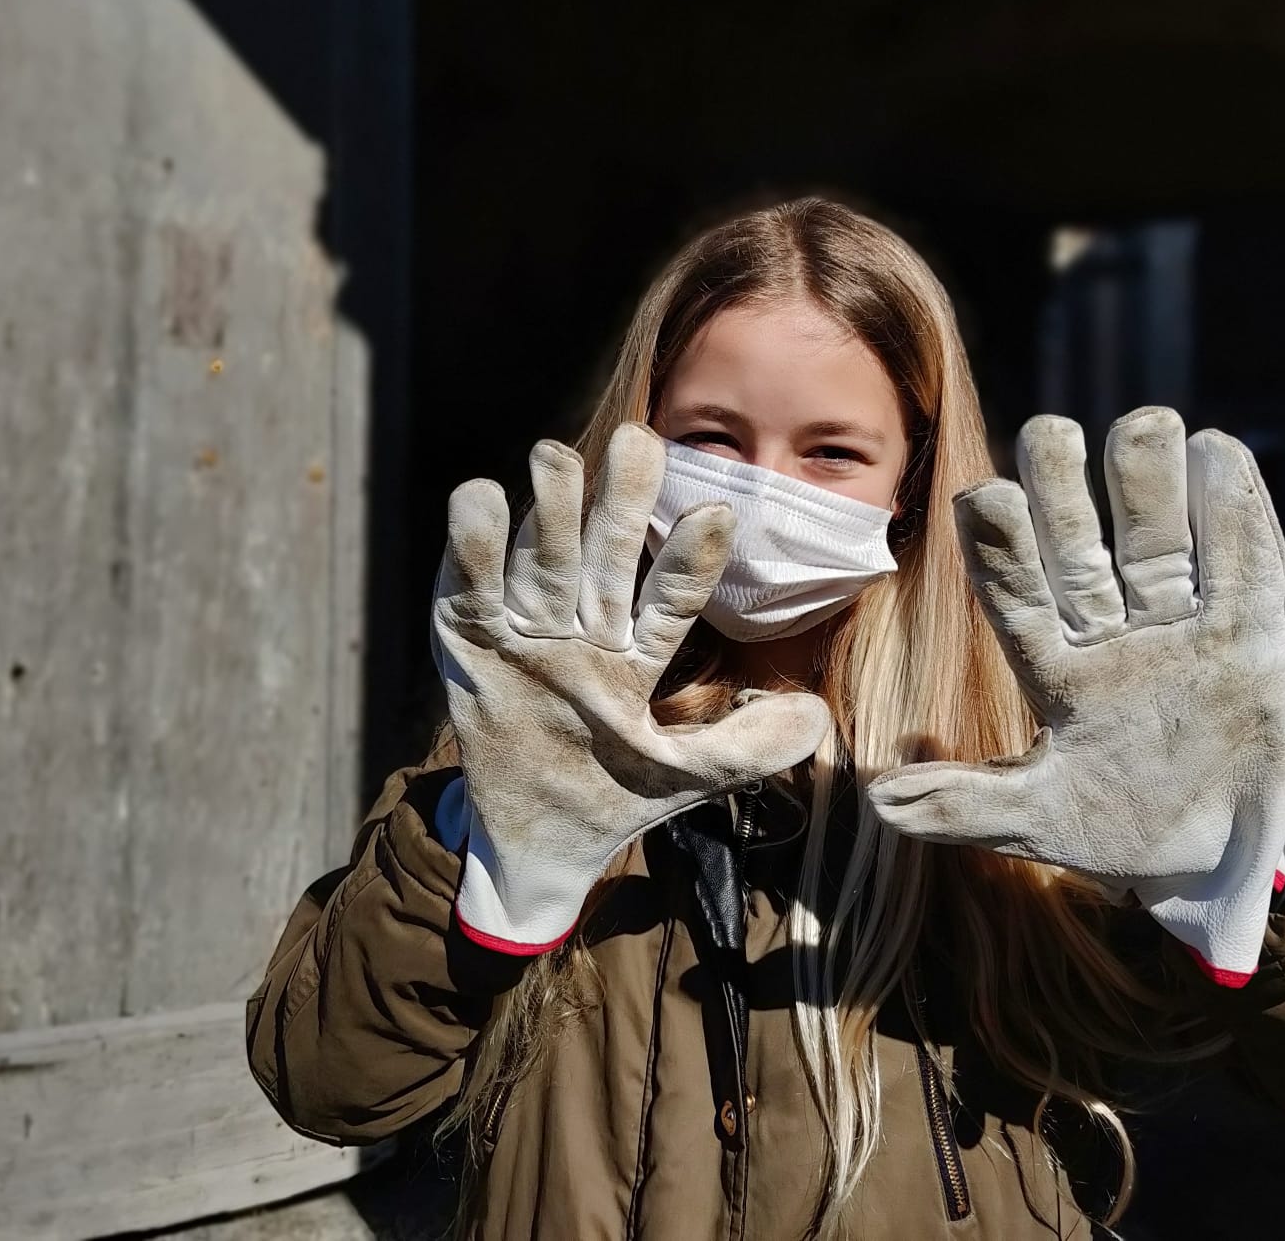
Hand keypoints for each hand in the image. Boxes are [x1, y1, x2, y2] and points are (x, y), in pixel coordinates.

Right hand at [432, 422, 832, 953]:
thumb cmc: (616, 802)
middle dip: (620, 502)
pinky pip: (470, 590)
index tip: (719, 512)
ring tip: (556, 457)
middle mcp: (584, 626)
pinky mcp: (467, 638)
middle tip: (638, 440)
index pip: (670, 599)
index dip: (691, 560)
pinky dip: (472, 547)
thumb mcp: (684, 778)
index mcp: (638, 652)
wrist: (537, 844)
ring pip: (543, 560)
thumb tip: (816, 716)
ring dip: (549, 510)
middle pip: (606, 556)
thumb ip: (744, 750)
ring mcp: (525, 629)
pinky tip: (480, 496)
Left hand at [867, 407, 1284, 982]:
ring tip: (1145, 424)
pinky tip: (1220, 453)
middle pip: (1080, 550)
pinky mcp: (1251, 633)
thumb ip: (965, 805)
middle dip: (1065, 494)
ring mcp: (1179, 626)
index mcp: (1052, 670)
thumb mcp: (1038, 823)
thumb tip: (880, 798)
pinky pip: (1244, 567)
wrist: (1213, 858)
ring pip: (1158, 540)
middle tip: (1048, 434)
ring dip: (1150, 485)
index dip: (1001, 550)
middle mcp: (1108, 631)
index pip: (1017, 597)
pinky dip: (1235, 515)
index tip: (983, 497)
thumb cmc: (1114, 832)